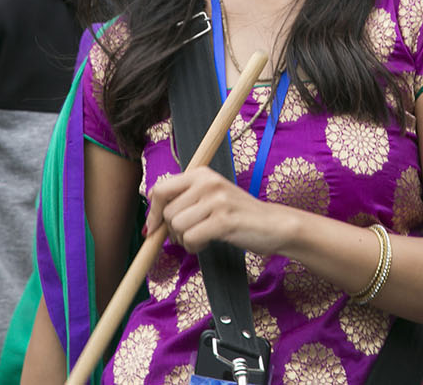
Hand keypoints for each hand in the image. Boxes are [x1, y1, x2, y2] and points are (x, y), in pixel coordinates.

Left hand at [145, 169, 290, 256]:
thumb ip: (184, 199)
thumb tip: (150, 215)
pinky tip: (207, 243)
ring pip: (177, 226)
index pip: (161, 189)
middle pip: (168, 212)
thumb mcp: (211, 196)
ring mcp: (216, 200)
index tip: (154, 227)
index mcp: (202, 173)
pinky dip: (194, 247)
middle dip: (173, 230)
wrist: (273, 224)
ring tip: (202, 238)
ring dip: (185, 240)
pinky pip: (191, 238)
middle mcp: (208, 182)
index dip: (154, 211)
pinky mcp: (223, 220)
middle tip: (190, 234)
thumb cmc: (238, 214)